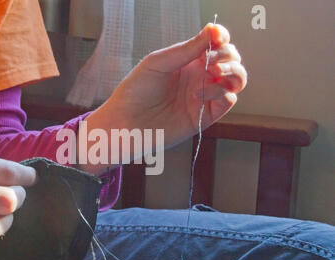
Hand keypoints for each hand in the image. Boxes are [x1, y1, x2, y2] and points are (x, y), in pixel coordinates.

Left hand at [83, 23, 246, 172]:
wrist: (126, 123)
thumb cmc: (135, 91)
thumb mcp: (159, 62)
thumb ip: (187, 49)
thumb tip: (213, 31)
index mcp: (188, 60)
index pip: (216, 43)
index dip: (222, 37)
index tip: (217, 36)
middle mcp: (199, 76)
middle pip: (231, 59)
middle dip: (227, 54)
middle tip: (210, 59)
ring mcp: (204, 95)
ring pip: (237, 78)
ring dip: (233, 71)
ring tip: (214, 72)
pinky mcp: (206, 116)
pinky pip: (228, 100)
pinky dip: (221, 92)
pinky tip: (199, 95)